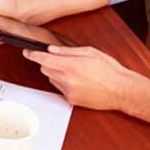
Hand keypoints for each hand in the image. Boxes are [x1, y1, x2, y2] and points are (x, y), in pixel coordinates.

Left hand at [22, 45, 140, 110]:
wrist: (121, 91)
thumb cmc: (110, 70)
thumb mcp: (90, 52)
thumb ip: (68, 51)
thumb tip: (52, 49)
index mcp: (72, 65)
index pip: (44, 59)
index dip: (33, 55)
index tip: (27, 52)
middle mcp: (68, 80)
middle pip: (45, 69)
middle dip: (48, 62)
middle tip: (61, 59)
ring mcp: (69, 91)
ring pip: (52, 79)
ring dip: (56, 73)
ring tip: (75, 71)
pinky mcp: (71, 100)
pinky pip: (60, 89)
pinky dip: (64, 83)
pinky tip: (78, 81)